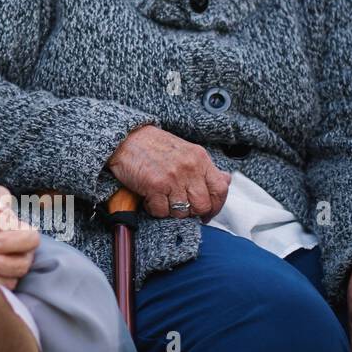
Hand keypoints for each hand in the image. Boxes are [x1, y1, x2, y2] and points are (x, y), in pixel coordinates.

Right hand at [107, 125, 230, 219]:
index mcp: (199, 158)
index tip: (208, 212)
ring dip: (172, 212)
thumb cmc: (153, 145)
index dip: (217, 206)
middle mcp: (189, 168)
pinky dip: (155, 210)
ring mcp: (172, 177)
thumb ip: (205, 168)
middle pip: (203, 205)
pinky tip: (150, 200)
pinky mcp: (154, 185)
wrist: (125, 138)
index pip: (220, 189)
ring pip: (183, 212)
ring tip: (164, 202)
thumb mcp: (185, 151)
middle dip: (193, 212)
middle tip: (182, 210)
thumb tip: (226, 180)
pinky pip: (161, 211)